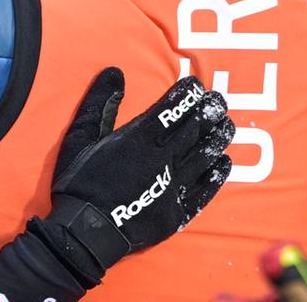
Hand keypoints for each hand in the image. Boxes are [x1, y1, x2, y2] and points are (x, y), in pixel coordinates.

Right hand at [31, 68, 233, 284]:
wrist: (83, 234)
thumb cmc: (78, 183)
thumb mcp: (80, 137)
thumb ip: (99, 102)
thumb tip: (115, 72)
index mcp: (138, 139)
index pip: (172, 109)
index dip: (188, 95)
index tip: (197, 85)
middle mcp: (162, 159)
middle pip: (194, 129)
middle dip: (210, 110)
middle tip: (219, 100)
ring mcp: (173, 187)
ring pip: (204, 156)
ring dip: (218, 138)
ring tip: (227, 124)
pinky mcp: (177, 212)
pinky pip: (205, 190)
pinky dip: (217, 175)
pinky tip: (224, 163)